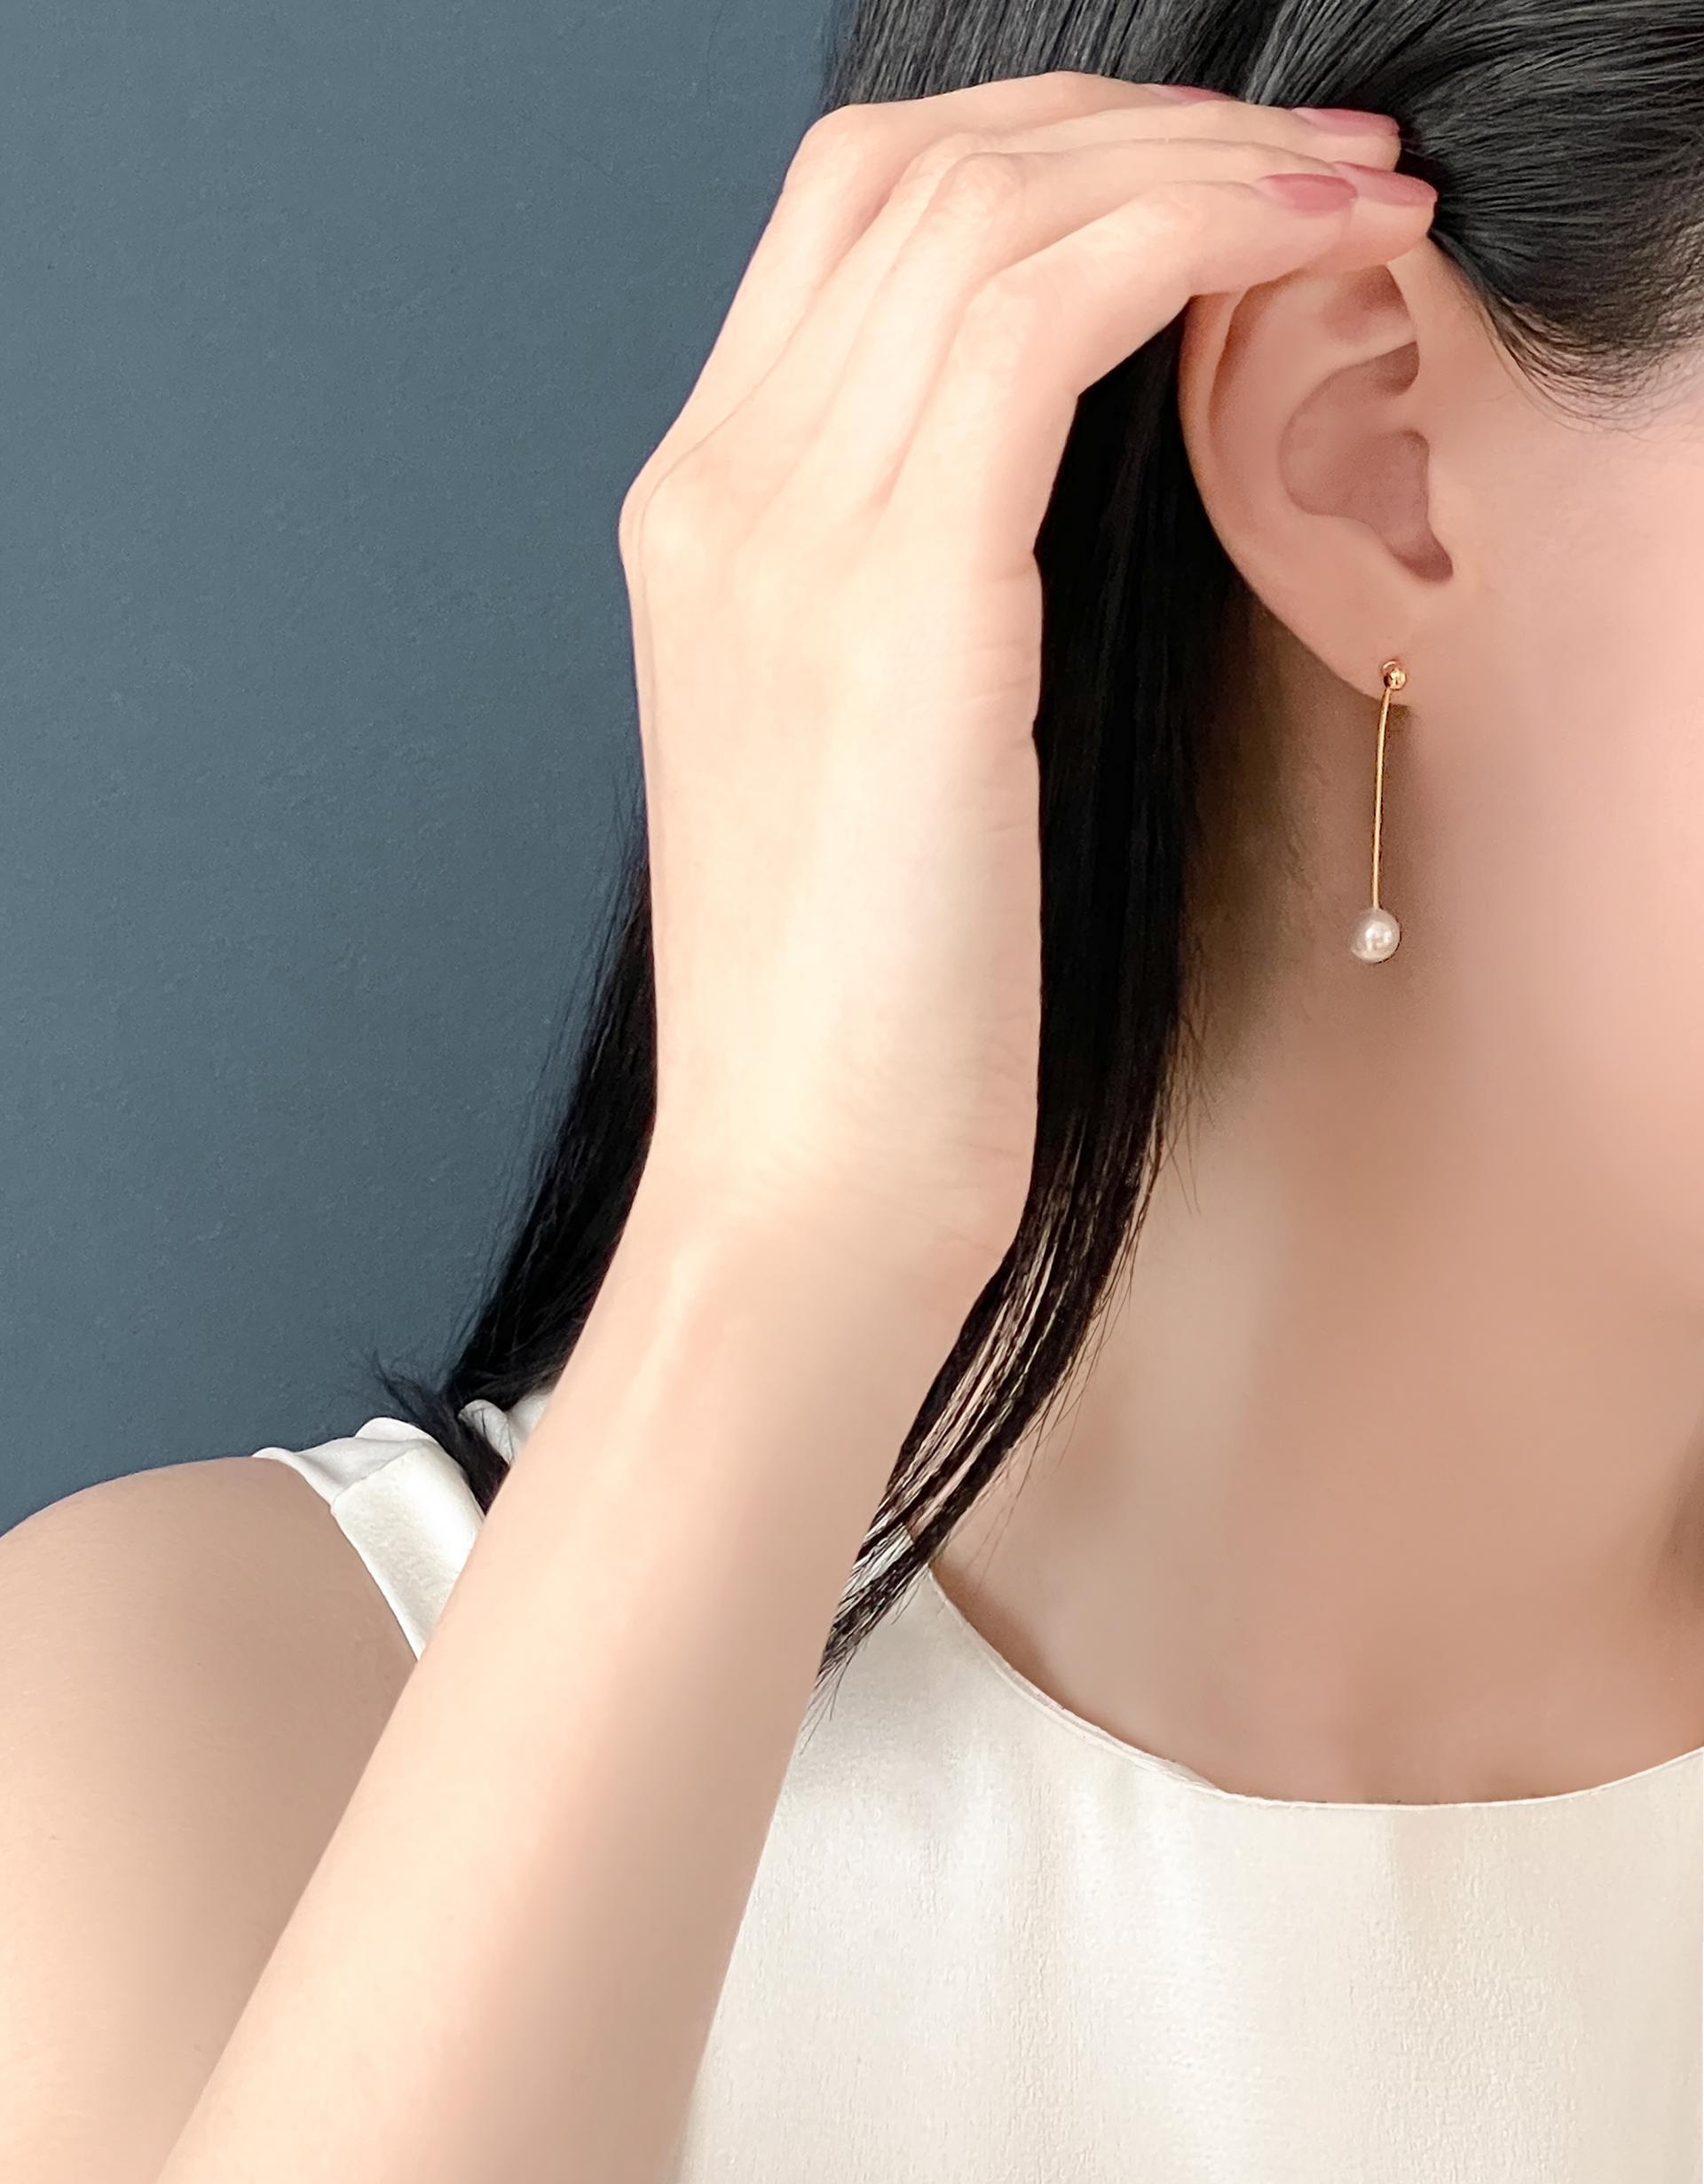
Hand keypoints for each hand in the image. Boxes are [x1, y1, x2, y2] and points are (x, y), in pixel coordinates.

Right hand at [621, 71, 1431, 1302]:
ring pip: (989, 208)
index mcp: (701, 523)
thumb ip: (917, 578)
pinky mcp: (900, 600)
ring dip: (1200, 159)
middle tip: (1307, 155)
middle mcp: (719, 494)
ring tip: (1351, 189)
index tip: (1214, 176)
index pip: (848, 217)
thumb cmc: (861, 1010)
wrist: (803, 1183)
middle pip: (910, 162)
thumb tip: (1057, 463)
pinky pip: (1048, 310)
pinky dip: (1197, 235)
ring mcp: (790, 534)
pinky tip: (1314, 246)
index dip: (1045, 145)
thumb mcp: (866, 750)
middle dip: (1130, 115)